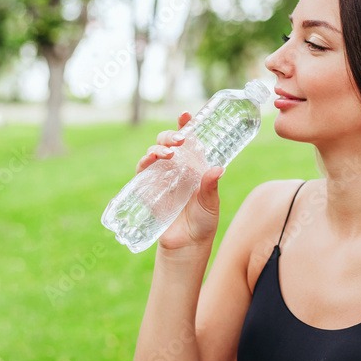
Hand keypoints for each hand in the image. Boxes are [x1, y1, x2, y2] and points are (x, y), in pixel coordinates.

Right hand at [135, 111, 225, 250]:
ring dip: (158, 148)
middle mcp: (175, 168)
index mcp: (193, 166)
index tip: (185, 115)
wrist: (187, 245)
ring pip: (154, 152)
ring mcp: (160, 177)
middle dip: (170, 135)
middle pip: (168, 142)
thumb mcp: (210, 203)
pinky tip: (150, 160)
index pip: (188, 141)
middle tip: (179, 139)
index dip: (185, 125)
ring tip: (168, 154)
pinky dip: (145, 162)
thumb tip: (219, 168)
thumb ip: (211, 187)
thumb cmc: (203, 223)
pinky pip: (142, 170)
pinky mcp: (147, 189)